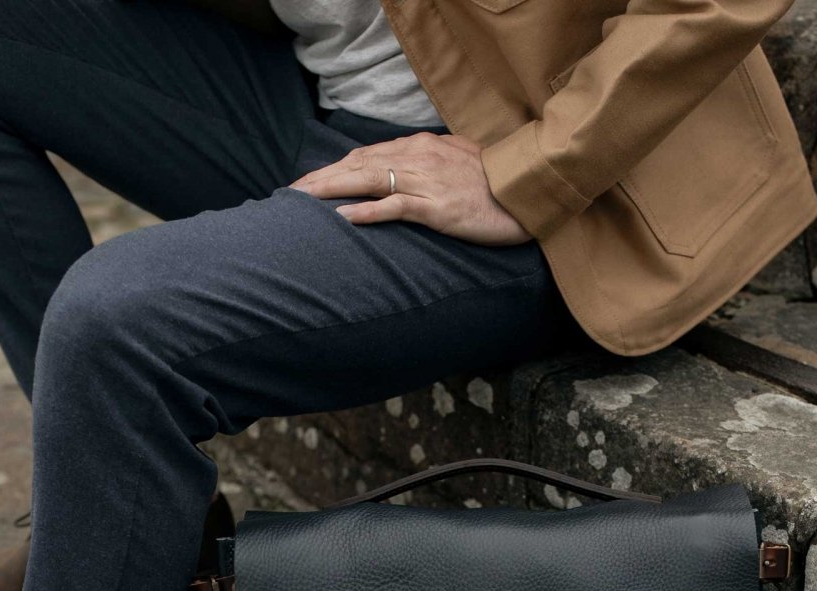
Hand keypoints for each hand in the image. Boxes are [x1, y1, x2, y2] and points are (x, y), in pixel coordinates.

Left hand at [290, 132, 531, 246]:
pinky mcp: (435, 206)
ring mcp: (425, 181)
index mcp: (420, 147)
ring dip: (331, 190)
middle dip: (321, 179)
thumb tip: (404, 172)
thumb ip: (428, 164)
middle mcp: (417, 158)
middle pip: (357, 164)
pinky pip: (393, 206)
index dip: (334, 168)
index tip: (309, 182)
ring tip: (302, 201)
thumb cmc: (493, 183)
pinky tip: (342, 217)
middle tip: (291, 194)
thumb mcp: (457, 163)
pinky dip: (366, 211)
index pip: (366, 155)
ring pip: (367, 180)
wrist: (525, 190)